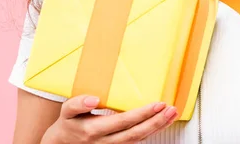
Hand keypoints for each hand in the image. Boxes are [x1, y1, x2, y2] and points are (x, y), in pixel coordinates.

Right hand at [41, 95, 177, 143]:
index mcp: (94, 131)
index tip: (158, 104)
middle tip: (171, 109)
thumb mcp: (67, 112)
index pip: (123, 122)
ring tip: (172, 114)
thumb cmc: (68, 125)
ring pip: (140, 139)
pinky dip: (152, 131)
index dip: (142, 114)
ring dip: (158, 127)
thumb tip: (94, 99)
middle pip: (136, 134)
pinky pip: (138, 141)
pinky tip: (162, 122)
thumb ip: (78, 103)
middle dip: (156, 122)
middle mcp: (106, 142)